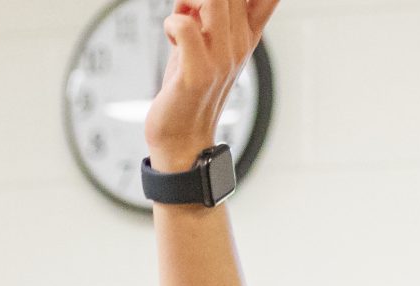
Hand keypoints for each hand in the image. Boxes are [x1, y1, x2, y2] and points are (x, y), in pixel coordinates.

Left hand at [145, 0, 279, 171]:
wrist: (183, 139)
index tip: (225, 5)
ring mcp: (222, 59)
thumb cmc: (190, 90)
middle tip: (189, 10)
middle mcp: (240, 44)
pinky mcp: (199, 72)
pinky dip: (171, 24)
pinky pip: (184, 26)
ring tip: (181, 19)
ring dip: (188, 1)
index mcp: (248, 34)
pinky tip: (171, 38)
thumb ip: (214, 16)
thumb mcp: (210, 46)